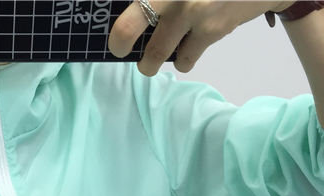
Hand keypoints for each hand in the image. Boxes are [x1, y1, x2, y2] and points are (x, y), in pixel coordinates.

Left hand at [108, 1, 293, 75]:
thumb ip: (162, 0)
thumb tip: (136, 11)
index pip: (136, 7)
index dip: (120, 27)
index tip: (114, 33)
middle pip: (128, 26)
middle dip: (121, 42)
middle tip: (120, 48)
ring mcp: (192, 8)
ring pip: (155, 53)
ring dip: (152, 61)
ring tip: (156, 57)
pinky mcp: (209, 29)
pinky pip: (183, 60)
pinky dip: (184, 59)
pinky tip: (191, 45)